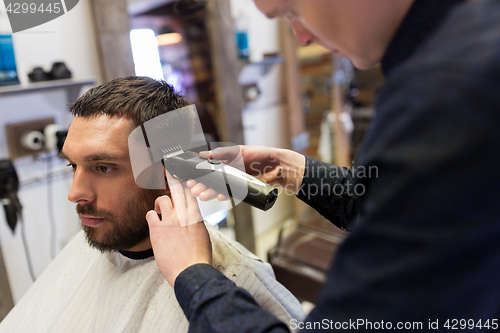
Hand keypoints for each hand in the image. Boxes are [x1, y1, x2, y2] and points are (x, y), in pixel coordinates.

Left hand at [146, 171, 211, 286]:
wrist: (190, 271)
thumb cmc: (198, 257)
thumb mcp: (203, 235)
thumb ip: (196, 222)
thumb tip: (192, 218)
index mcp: (196, 216)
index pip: (191, 192)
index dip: (185, 183)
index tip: (181, 177)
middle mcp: (183, 214)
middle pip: (177, 189)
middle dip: (172, 178)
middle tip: (167, 170)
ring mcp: (170, 221)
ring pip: (162, 199)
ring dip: (160, 203)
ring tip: (160, 211)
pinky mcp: (157, 230)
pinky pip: (150, 214)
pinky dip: (151, 216)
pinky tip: (154, 221)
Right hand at [187, 145, 305, 200]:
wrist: (278, 165)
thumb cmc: (260, 155)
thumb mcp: (238, 150)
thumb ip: (221, 153)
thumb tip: (203, 154)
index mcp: (225, 164)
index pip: (208, 171)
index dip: (199, 176)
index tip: (190, 181)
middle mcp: (229, 174)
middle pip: (211, 182)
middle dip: (202, 187)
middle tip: (194, 191)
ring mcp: (235, 183)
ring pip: (219, 190)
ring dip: (211, 193)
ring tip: (203, 196)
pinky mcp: (243, 191)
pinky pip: (232, 195)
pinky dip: (226, 196)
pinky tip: (220, 197)